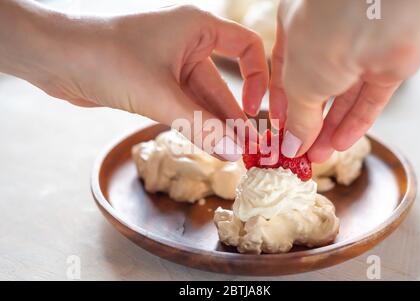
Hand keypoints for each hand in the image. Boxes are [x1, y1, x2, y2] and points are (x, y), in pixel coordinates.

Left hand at [0, 2, 268, 160]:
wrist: (55, 57)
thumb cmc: (106, 57)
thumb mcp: (159, 93)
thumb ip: (199, 124)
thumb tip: (232, 152)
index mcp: (198, 28)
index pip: (247, 47)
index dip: (258, 77)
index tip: (255, 108)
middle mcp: (189, 44)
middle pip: (223, 84)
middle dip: (233, 118)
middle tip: (247, 151)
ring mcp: (171, 66)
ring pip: (202, 101)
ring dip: (215, 128)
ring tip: (232, 156)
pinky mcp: (154, 85)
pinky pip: (184, 107)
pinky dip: (195, 126)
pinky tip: (208, 147)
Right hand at [268, 0, 419, 161]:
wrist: (372, 15)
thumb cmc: (321, 36)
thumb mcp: (297, 85)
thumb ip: (297, 118)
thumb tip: (293, 146)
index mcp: (295, 31)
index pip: (284, 73)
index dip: (282, 103)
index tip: (280, 129)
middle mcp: (326, 39)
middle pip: (316, 89)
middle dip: (308, 123)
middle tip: (301, 150)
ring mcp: (359, 51)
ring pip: (344, 97)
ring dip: (331, 129)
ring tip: (318, 155)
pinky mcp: (387, 64)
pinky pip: (370, 98)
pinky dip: (356, 122)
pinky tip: (341, 143)